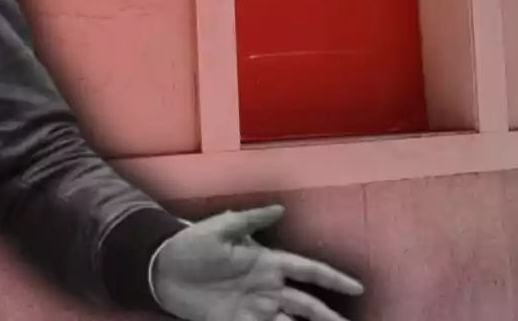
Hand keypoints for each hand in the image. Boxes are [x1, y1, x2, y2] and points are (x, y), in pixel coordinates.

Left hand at [150, 205, 363, 320]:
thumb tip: (280, 208)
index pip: (307, 270)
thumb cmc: (191, 244)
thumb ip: (250, 220)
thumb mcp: (220, 228)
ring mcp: (254, 307)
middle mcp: (266, 287)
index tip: (356, 287)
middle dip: (328, 316)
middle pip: (306, 304)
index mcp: (266, 262)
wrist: (161, 268)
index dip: (331, 278)